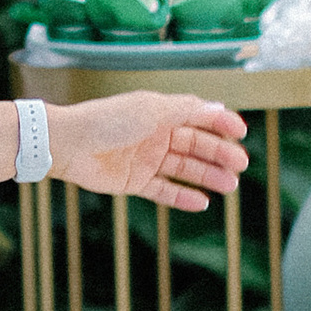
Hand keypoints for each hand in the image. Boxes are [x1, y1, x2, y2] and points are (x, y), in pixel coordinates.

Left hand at [54, 92, 247, 213]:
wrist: (69, 144)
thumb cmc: (108, 120)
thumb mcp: (151, 110)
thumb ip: (186, 111)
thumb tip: (219, 108)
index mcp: (159, 112)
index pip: (197, 117)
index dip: (220, 123)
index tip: (241, 133)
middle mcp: (154, 135)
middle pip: (194, 145)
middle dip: (219, 154)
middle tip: (241, 165)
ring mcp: (145, 159)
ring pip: (184, 169)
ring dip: (207, 176)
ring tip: (229, 185)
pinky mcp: (134, 181)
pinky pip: (164, 190)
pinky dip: (182, 196)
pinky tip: (203, 202)